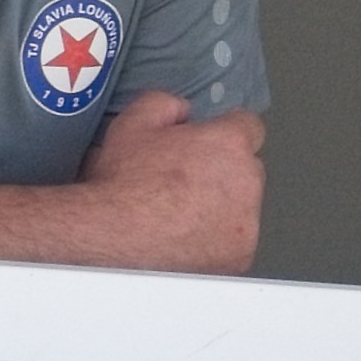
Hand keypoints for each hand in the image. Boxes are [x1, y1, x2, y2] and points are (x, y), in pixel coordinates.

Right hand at [80, 91, 264, 273]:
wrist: (112, 236)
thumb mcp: (135, 121)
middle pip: (247, 169)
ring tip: (183, 215)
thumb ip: (168, 104)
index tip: (209, 146)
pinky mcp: (239, 257)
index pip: (248, 126)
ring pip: (243, 208)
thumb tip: (182, 110)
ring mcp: (247, 223)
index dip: (225, 134)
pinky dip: (217, 243)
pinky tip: (186, 239)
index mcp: (229, 143)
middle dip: (224, 172)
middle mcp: (247, 181)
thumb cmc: (123, 183)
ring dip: (223, 208)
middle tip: (187, 182)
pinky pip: (235, 243)